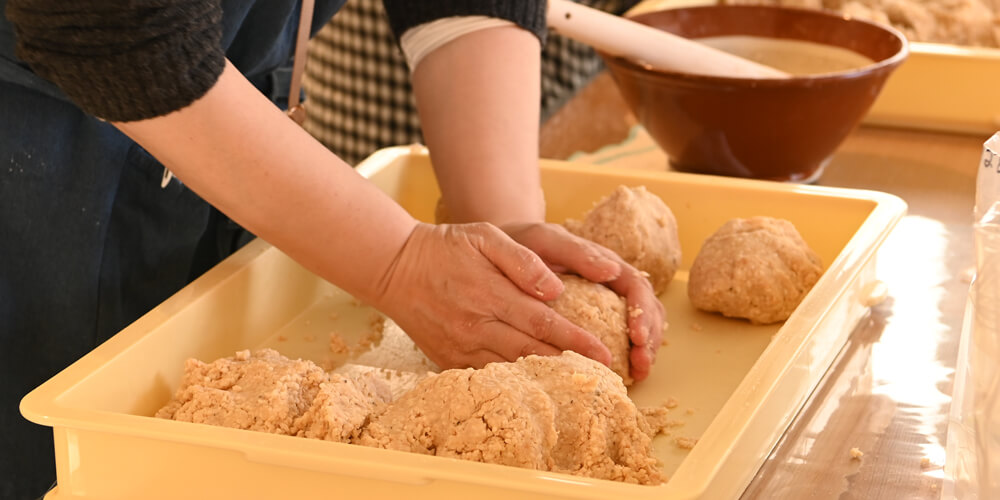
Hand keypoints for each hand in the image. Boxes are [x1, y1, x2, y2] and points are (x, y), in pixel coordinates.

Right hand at [372, 223, 612, 369]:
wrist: (395, 267)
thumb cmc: (446, 247)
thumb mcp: (485, 236)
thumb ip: (523, 260)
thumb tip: (555, 288)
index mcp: (491, 294)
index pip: (545, 324)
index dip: (577, 341)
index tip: (604, 354)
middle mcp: (477, 326)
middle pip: (533, 353)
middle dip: (570, 367)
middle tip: (602, 379)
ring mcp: (461, 347)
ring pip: (511, 370)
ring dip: (545, 380)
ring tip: (576, 387)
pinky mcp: (448, 360)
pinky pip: (486, 377)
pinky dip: (513, 384)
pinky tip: (534, 388)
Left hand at [500, 222, 665, 381]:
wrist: (500, 250)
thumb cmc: (525, 243)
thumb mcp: (547, 240)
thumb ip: (577, 252)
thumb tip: (611, 271)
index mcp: (605, 263)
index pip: (637, 286)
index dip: (642, 311)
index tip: (636, 335)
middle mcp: (611, 284)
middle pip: (646, 310)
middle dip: (648, 337)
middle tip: (641, 362)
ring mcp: (605, 304)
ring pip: (639, 327)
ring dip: (643, 350)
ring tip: (637, 373)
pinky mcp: (594, 321)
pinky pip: (618, 339)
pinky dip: (626, 356)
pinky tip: (624, 375)